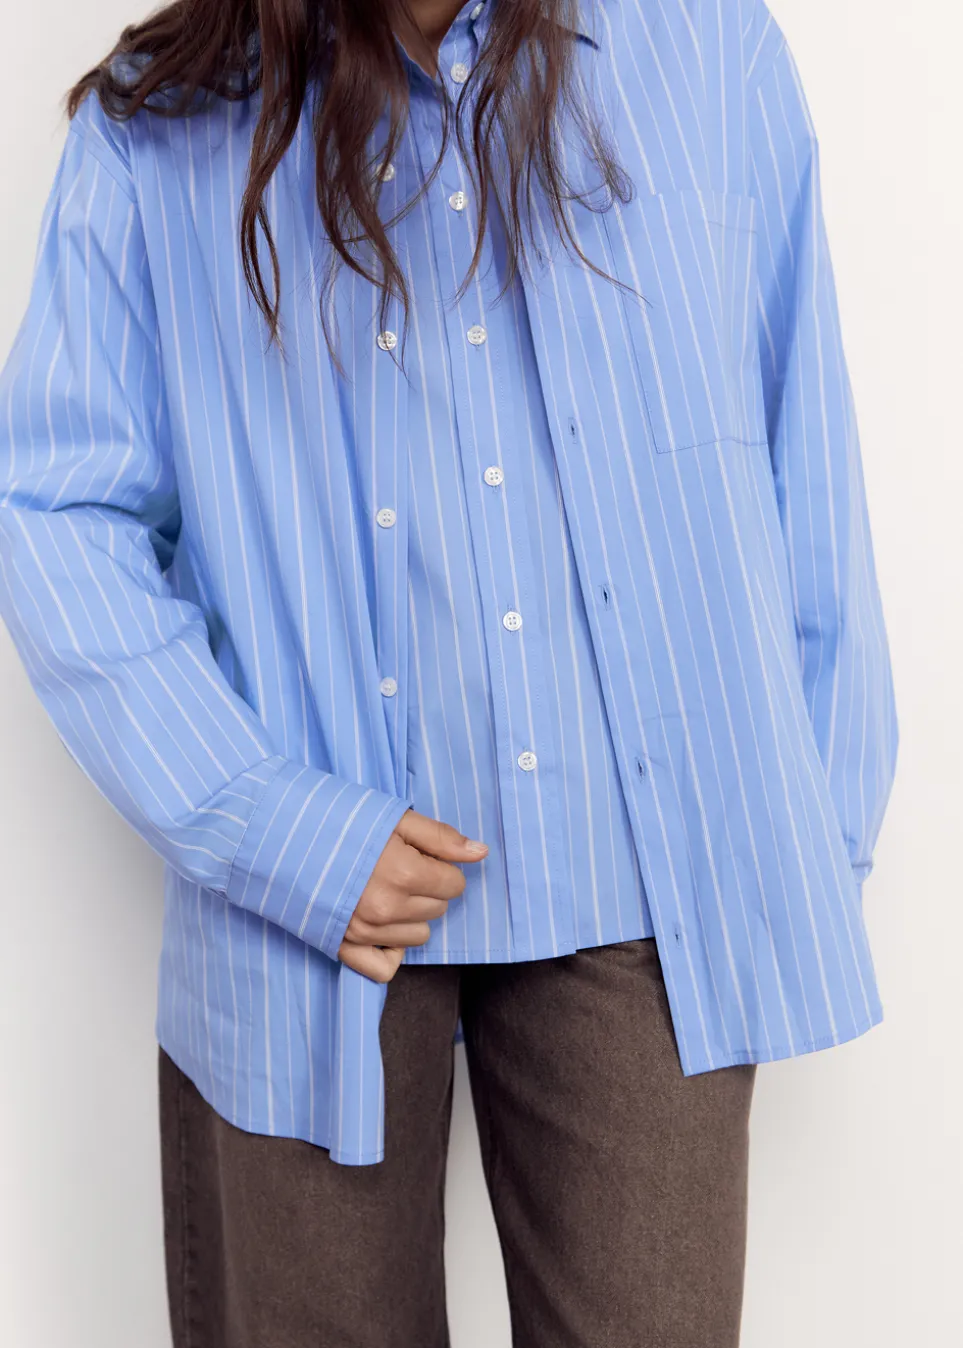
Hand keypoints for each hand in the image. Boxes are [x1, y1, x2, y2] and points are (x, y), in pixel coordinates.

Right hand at [337, 810, 487, 981]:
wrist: (286, 838)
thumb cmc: (343, 823)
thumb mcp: (396, 819)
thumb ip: (442, 838)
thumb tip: (482, 853)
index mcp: (404, 873)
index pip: (454, 884)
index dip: (440, 867)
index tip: (418, 856)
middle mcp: (387, 908)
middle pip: (438, 909)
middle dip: (427, 889)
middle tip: (397, 869)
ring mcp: (365, 932)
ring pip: (419, 937)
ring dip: (411, 916)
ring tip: (384, 891)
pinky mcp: (344, 947)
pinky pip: (385, 968)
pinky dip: (390, 951)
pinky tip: (383, 928)